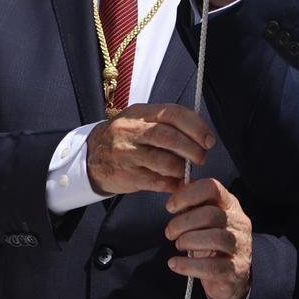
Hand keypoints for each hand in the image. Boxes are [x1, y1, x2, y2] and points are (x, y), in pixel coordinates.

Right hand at [85, 103, 215, 194]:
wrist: (89, 157)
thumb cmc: (124, 138)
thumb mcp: (139, 121)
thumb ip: (166, 124)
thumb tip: (200, 135)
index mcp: (140, 114)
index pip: (173, 114)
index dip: (196, 127)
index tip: (209, 140)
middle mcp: (132, 131)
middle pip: (169, 137)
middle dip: (192, 149)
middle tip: (202, 157)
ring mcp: (128, 154)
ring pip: (164, 162)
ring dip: (182, 169)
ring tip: (186, 171)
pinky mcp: (127, 175)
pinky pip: (156, 182)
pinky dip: (172, 184)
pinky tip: (177, 184)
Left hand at [165, 178, 252, 298]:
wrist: (233, 276)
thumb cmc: (213, 244)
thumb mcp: (206, 220)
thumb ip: (194, 204)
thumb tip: (177, 187)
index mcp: (230, 205)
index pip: (212, 188)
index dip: (187, 194)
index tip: (170, 207)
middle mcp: (238, 222)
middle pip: (210, 214)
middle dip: (182, 223)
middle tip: (170, 233)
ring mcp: (239, 246)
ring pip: (214, 238)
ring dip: (187, 241)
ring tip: (178, 245)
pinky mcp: (234, 269)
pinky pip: (210, 266)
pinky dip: (187, 265)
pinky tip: (174, 263)